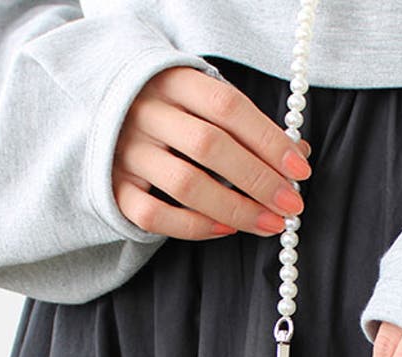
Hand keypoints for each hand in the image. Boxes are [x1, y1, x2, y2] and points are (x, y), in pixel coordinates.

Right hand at [112, 66, 311, 239]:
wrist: (101, 114)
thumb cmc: (172, 114)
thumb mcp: (205, 103)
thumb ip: (247, 125)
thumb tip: (297, 154)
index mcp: (174, 81)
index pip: (228, 106)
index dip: (268, 140)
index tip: (299, 170)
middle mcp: (146, 112)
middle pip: (210, 147)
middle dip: (259, 180)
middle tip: (291, 206)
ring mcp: (126, 151)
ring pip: (185, 184)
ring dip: (236, 209)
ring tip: (269, 224)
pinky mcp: (113, 187)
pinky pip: (153, 214)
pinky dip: (194, 226)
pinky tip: (225, 229)